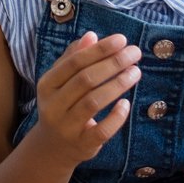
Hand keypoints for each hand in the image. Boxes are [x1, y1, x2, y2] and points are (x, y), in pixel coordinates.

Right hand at [27, 31, 142, 166]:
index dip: (99, 50)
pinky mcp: (82, 144)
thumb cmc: (62, 105)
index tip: (122, 39)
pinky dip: (116, 117)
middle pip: (85, 80)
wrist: (52, 147)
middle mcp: (53, 105)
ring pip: (93, 102)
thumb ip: (73, 58)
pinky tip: (127, 103)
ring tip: (136, 72)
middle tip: (135, 53)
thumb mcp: (61, 82)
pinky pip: (102, 131)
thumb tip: (91, 36)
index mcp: (47, 85)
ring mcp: (67, 126)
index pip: (74, 62)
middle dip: (113, 64)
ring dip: (117, 85)